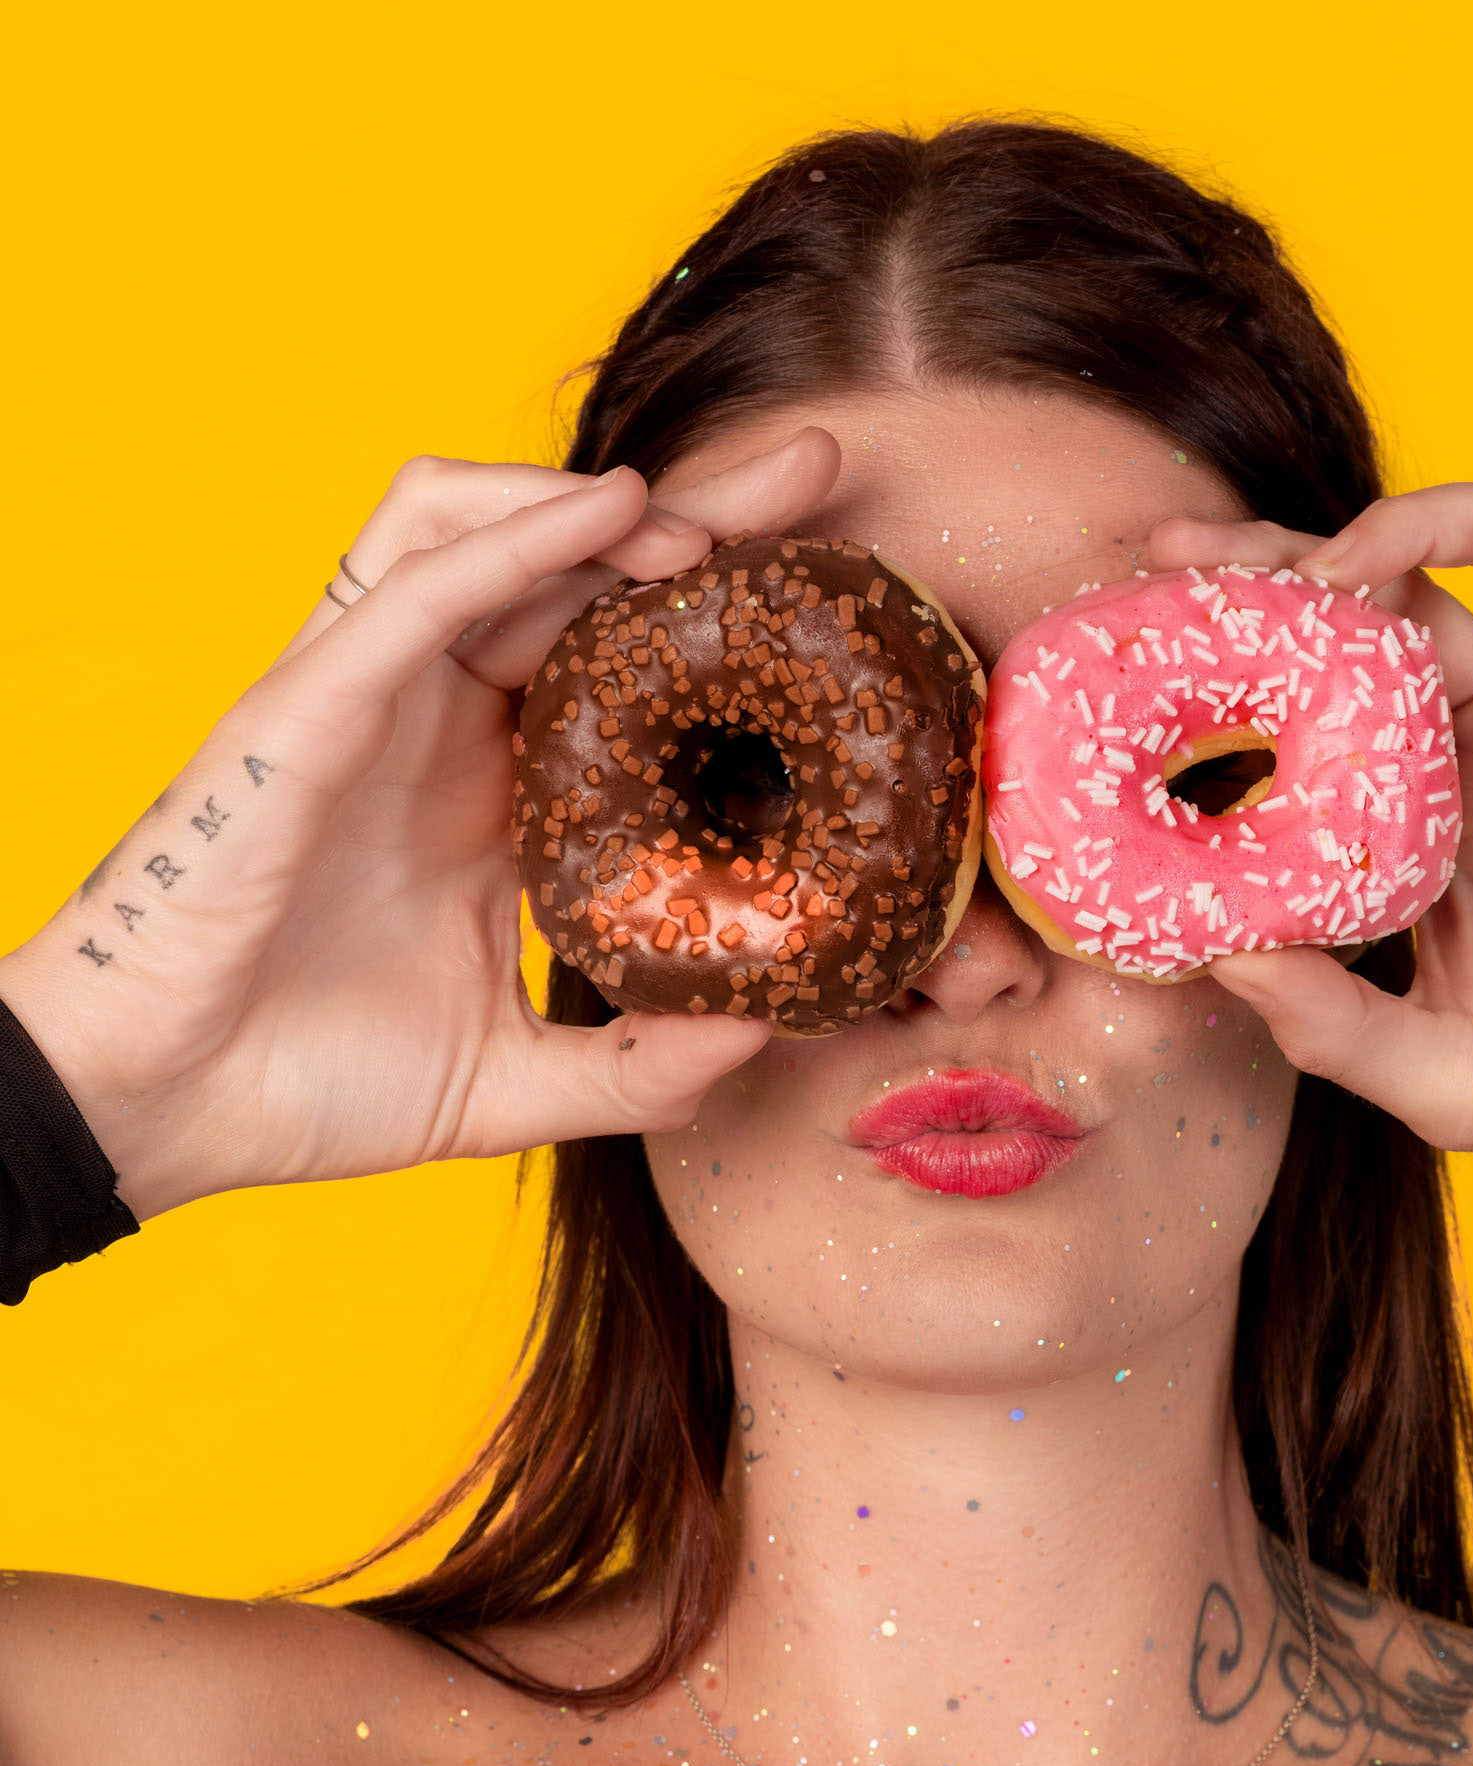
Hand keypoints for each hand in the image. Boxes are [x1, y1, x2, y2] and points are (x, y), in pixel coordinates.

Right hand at [0, 431, 841, 1218]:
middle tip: (817, 475)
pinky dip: (518, 534)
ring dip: (605, 510)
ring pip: (487, 533)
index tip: (834, 603)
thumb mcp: (518, 1080)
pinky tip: (615, 515)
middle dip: (702, 513)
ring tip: (711, 529)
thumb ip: (637, 1065)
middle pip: (577, 574)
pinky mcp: (311, 703)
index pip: (623, 669)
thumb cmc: (312, 1085)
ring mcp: (373, 703)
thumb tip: (763, 1036)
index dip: (722, 619)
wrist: (168, 1113)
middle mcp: (442, 729)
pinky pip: (419, 583)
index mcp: (498, 799)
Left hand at [1151, 482, 1472, 1214]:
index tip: (1147, 627)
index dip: (1240, 640)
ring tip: (1354, 574)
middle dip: (1287, 549)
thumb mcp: (1431, 1071)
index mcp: (1433, 802)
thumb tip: (1215, 959)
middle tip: (1190, 562)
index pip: (1322, 674)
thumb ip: (1326, 1021)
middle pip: (1392, 578)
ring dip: (1431, 518)